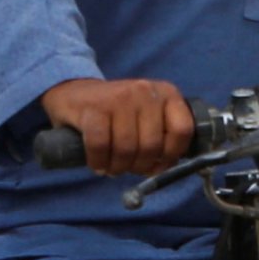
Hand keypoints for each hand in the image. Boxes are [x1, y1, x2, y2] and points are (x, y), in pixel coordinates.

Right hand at [39, 77, 194, 176]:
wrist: (75, 94)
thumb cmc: (116, 114)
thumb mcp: (147, 116)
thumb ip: (162, 137)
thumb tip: (164, 168)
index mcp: (166, 93)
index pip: (182, 130)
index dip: (171, 156)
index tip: (157, 164)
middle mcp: (145, 91)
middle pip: (152, 146)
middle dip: (139, 166)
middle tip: (127, 168)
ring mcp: (119, 97)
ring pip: (126, 149)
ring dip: (118, 167)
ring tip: (111, 166)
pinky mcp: (94, 107)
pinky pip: (100, 146)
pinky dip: (98, 161)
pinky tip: (97, 163)